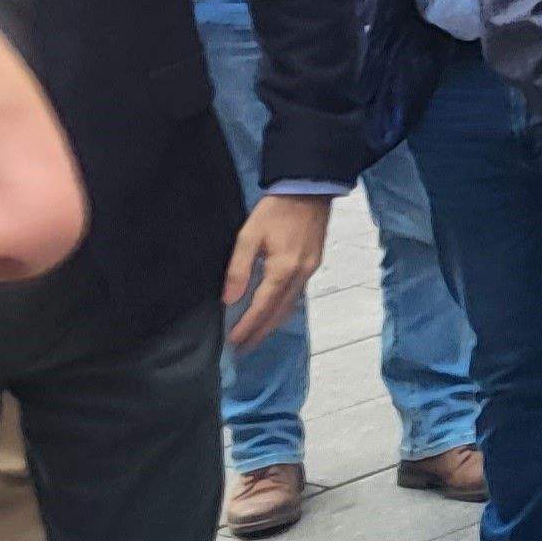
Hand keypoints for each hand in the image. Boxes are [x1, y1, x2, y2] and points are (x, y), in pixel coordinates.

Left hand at [225, 193, 330, 349]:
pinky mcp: (313, 266)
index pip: (262, 307)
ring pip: (290, 307)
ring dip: (271, 325)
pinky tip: (273, 314)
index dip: (247, 326)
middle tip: (242, 349)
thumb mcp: (249, 235)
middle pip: (278, 314)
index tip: (233, 342)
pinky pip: (297, 297)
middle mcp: (300, 276)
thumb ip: (238, 269)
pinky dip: (282, 311)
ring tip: (255, 337)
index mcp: (283, 269)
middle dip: (260, 333)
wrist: (309, 191)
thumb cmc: (275, 211)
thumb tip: (228, 300)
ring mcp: (310, 272)